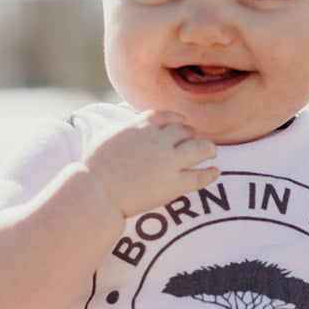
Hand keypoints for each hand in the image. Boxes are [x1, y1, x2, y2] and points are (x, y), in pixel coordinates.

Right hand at [83, 109, 218, 218]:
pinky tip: (215, 171)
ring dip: (208, 148)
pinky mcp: (173, 184)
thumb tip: (130, 126)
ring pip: (200, 148)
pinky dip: (210, 173)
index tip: (181, 124)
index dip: (177, 120)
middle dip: (191, 134)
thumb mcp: (106, 136)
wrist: (96, 191)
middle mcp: (158, 140)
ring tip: (211, 152)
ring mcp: (168, 162)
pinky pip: (200, 176)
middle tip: (195, 140)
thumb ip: (124, 128)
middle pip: (185, 130)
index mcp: (140, 126)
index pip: (167, 116)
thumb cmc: (93, 167)